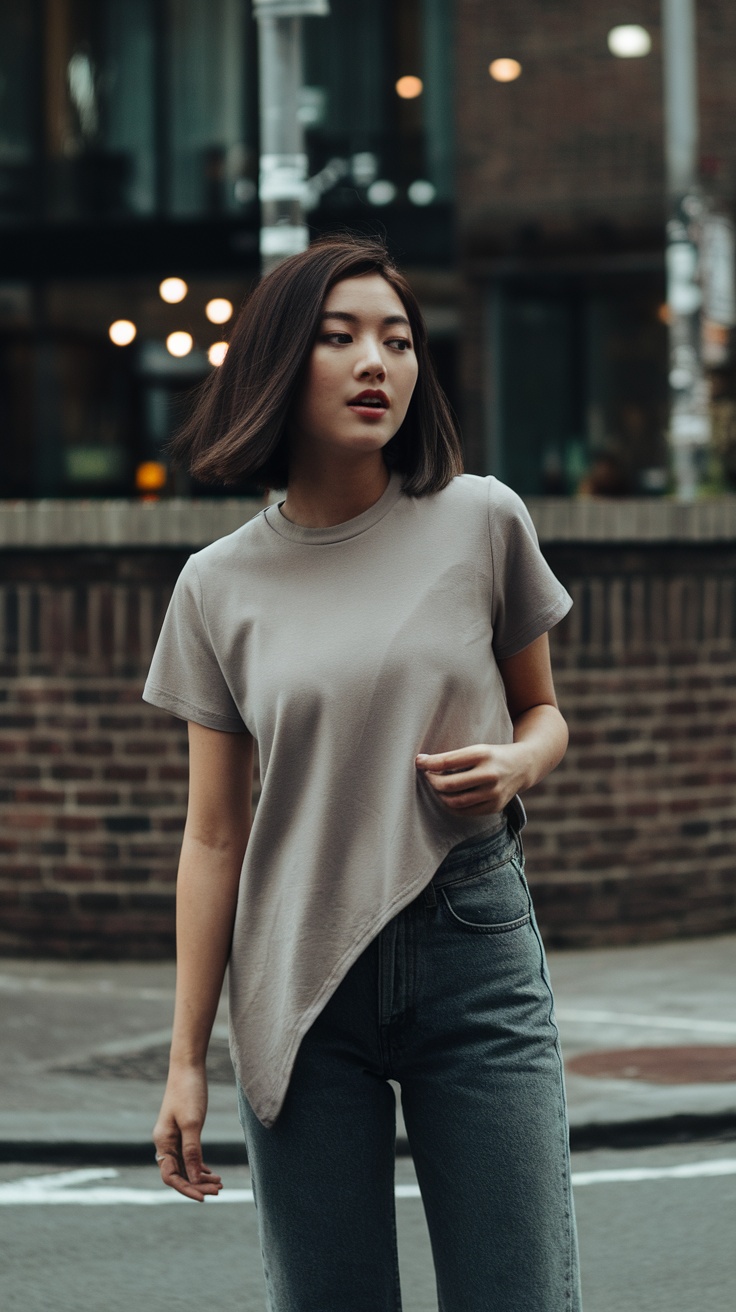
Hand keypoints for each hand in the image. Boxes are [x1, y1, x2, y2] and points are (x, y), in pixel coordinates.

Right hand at [152, 1063, 222, 1201]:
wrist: (188, 1066)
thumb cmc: (189, 1092)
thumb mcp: (192, 1124)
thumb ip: (192, 1152)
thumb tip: (195, 1179)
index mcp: (163, 1142)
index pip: (171, 1177)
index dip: (187, 1189)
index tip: (205, 1197)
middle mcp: (165, 1142)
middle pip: (179, 1174)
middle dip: (197, 1185)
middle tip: (219, 1190)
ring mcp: (173, 1136)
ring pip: (185, 1166)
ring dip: (200, 1177)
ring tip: (220, 1184)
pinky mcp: (183, 1130)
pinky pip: (188, 1155)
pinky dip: (200, 1165)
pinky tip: (211, 1172)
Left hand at [415, 742, 529, 816]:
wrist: (523, 766)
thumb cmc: (492, 756)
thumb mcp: (477, 749)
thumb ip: (453, 757)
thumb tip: (422, 763)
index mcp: (483, 755)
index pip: (447, 762)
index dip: (429, 763)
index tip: (419, 761)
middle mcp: (489, 775)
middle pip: (449, 785)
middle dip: (432, 782)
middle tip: (428, 777)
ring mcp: (493, 793)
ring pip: (455, 802)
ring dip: (440, 796)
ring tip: (438, 788)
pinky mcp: (495, 807)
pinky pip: (465, 812)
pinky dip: (452, 806)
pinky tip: (449, 798)